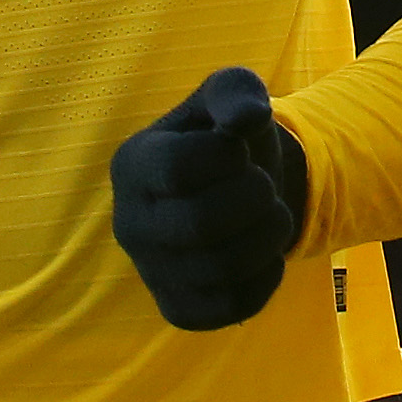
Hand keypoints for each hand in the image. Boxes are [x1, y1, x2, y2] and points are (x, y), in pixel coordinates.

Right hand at [109, 66, 305, 330]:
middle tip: (265, 186)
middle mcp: (128, 223)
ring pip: (221, 270)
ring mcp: (150, 271)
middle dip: (256, 200)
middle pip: (200, 224)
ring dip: (269, 237)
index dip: (229, 157)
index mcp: (132, 163)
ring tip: (272, 215)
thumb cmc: (230, 137)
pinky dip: (264, 280)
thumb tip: (246, 116)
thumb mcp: (232, 94)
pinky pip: (229, 308)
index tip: (240, 149)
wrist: (239, 191)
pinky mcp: (178, 308)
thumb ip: (237, 92)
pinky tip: (264, 255)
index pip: (179, 168)